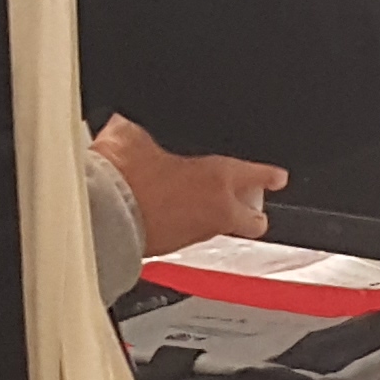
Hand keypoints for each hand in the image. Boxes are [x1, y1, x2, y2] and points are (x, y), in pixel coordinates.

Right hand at [97, 115, 283, 255]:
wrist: (101, 216)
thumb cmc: (123, 178)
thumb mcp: (131, 138)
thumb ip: (139, 134)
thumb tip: (126, 129)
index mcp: (216, 177)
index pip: (255, 175)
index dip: (268, 175)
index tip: (278, 177)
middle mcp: (213, 211)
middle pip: (250, 220)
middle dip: (254, 215)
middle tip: (254, 209)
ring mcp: (193, 235)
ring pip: (216, 229)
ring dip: (212, 220)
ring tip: (199, 208)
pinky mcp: (169, 250)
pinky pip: (186, 237)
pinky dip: (182, 228)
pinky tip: (166, 218)